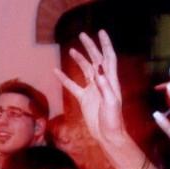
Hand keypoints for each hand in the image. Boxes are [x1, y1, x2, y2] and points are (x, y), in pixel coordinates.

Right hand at [54, 30, 128, 147]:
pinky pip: (73, 86)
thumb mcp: (111, 102)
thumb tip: (97, 68)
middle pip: (96, 60)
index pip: (108, 58)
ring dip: (79, 59)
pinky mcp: (84, 99)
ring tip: (72, 49)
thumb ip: (104, 86)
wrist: (107, 135)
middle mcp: (102, 82)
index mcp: (111, 81)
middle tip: (82, 35)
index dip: (105, 44)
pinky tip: (56, 71)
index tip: (100, 32)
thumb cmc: (113, 120)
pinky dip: (64, 79)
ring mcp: (92, 90)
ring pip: (85, 70)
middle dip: (90, 47)